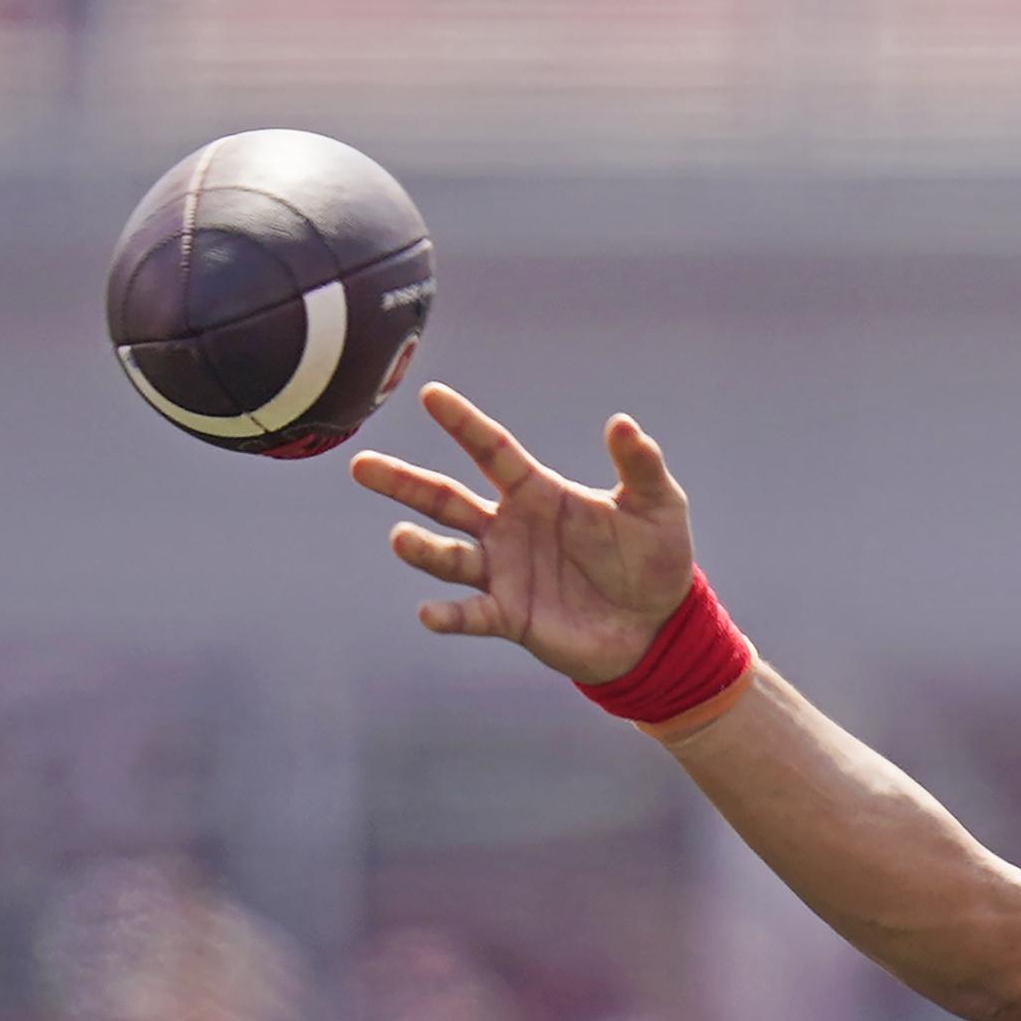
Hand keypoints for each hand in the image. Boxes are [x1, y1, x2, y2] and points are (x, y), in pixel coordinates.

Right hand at [349, 383, 695, 682]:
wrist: (659, 626)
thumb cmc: (656, 557)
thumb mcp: (658, 506)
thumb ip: (640, 466)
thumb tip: (623, 423)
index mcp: (538, 492)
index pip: (492, 450)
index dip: (463, 424)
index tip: (431, 394)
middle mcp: (509, 528)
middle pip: (445, 499)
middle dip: (404, 483)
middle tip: (362, 465)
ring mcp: (505, 573)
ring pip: (449, 557)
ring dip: (422, 549)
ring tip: (400, 539)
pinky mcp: (511, 616)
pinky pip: (472, 614)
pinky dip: (449, 615)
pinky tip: (429, 614)